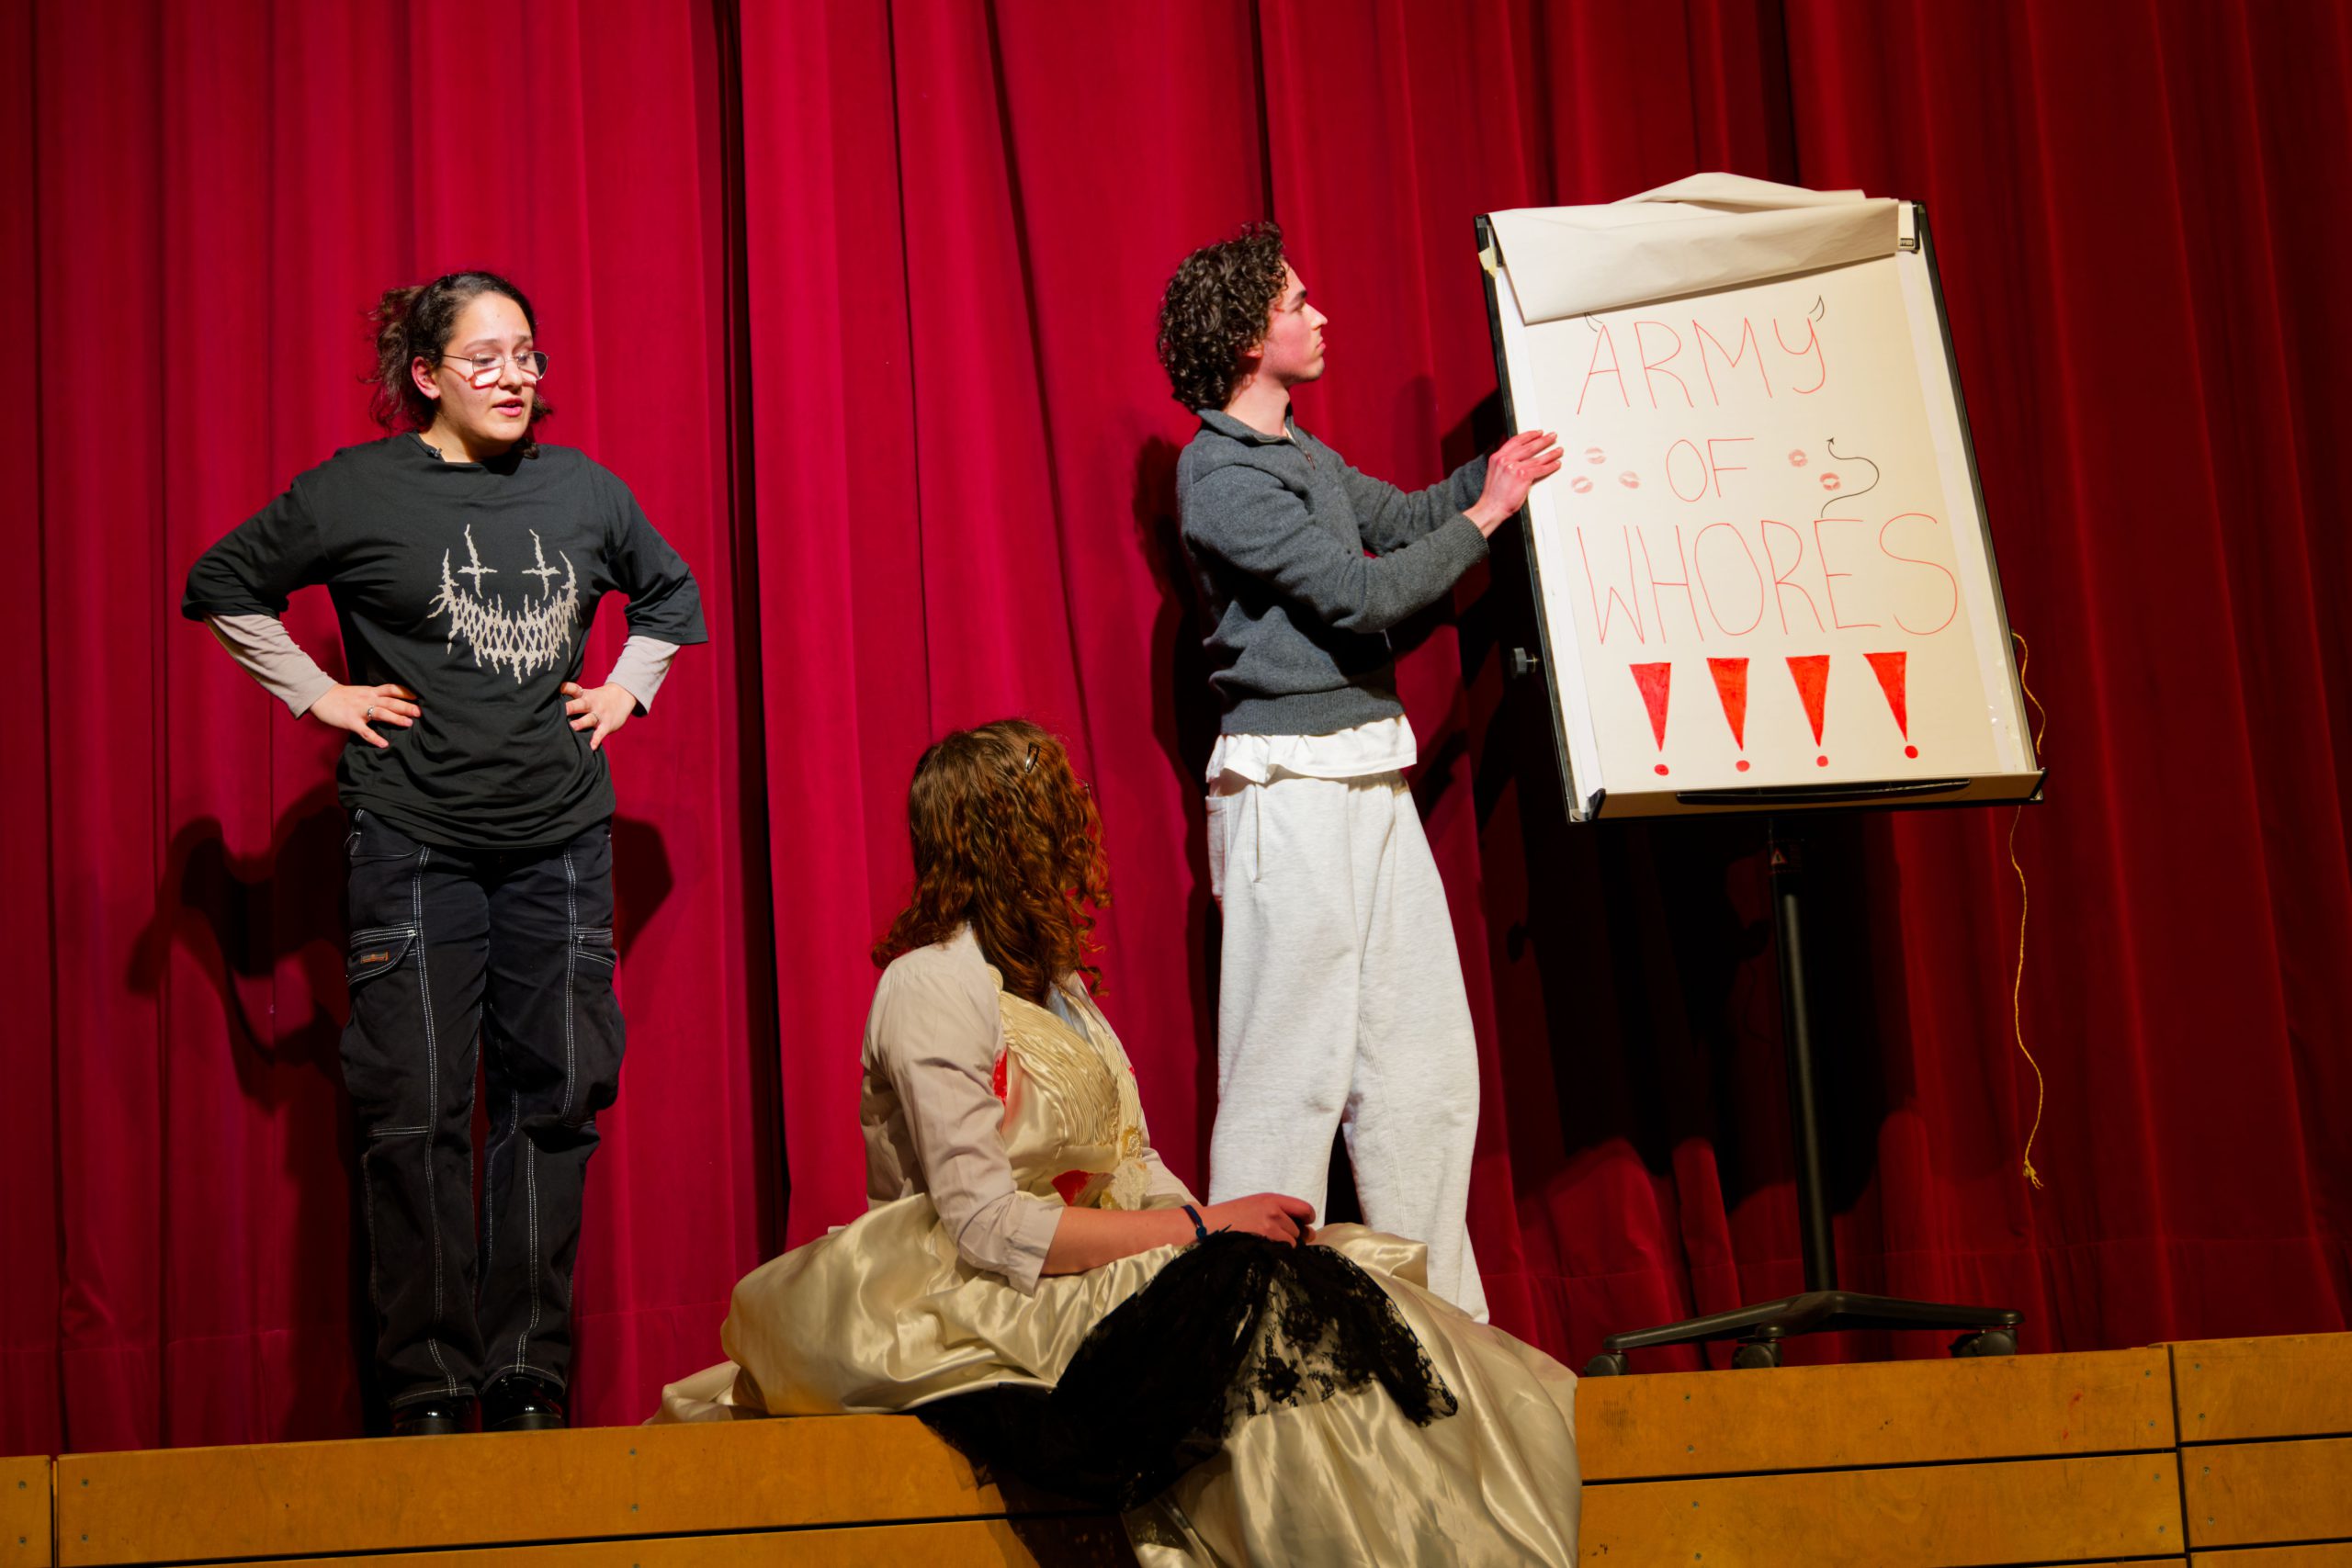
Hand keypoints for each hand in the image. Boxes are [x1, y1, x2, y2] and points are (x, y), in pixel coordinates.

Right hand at [309, 683, 419, 749]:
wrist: (320, 697)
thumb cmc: (341, 696)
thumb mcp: (360, 692)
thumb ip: (374, 697)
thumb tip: (390, 703)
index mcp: (371, 691)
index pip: (391, 689)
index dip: (405, 692)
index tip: (417, 696)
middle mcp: (368, 699)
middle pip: (390, 701)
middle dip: (406, 706)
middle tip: (419, 712)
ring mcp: (359, 710)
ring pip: (381, 713)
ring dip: (396, 718)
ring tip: (408, 724)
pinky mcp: (351, 721)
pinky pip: (365, 731)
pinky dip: (375, 738)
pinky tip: (384, 744)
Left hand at [562, 681, 634, 751]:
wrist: (623, 696)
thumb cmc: (599, 697)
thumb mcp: (587, 694)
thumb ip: (572, 699)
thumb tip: (551, 705)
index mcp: (584, 695)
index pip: (574, 689)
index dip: (565, 688)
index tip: (557, 688)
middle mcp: (591, 703)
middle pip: (580, 704)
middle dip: (570, 707)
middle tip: (562, 711)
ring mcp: (600, 714)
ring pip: (589, 719)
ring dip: (581, 723)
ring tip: (573, 727)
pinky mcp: (607, 725)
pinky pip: (601, 733)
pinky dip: (596, 739)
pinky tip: (592, 746)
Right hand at [1202, 1192, 1317, 1245]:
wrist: (1208, 1225)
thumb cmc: (1231, 1217)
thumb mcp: (1256, 1205)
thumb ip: (1282, 1214)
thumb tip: (1311, 1234)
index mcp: (1271, 1198)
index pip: (1305, 1209)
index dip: (1307, 1219)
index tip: (1303, 1226)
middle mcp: (1273, 1210)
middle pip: (1299, 1230)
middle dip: (1291, 1236)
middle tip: (1273, 1237)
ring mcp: (1269, 1227)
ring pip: (1292, 1242)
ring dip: (1283, 1246)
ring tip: (1264, 1243)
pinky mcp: (1263, 1241)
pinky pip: (1283, 1251)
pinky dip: (1278, 1254)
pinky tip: (1263, 1250)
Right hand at [1465, 429, 1563, 534]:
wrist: (1491, 507)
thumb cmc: (1494, 495)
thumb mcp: (1495, 472)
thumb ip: (1505, 462)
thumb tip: (1517, 457)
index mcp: (1497, 457)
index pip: (1515, 441)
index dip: (1529, 435)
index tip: (1538, 433)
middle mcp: (1505, 460)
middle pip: (1528, 446)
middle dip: (1543, 440)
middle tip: (1552, 437)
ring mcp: (1514, 467)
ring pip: (1537, 458)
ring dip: (1550, 453)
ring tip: (1559, 450)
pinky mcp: (1522, 476)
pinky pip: (1540, 469)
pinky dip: (1550, 466)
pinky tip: (1556, 464)